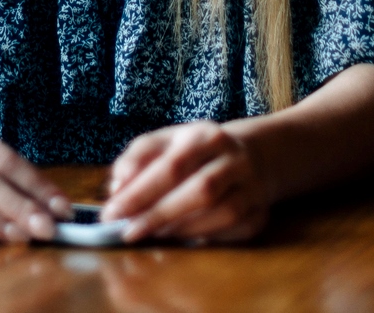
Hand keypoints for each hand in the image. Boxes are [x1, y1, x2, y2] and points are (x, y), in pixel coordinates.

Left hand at [100, 121, 270, 242]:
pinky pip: (233, 231)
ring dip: (181, 230)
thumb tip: (117, 188)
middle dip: (159, 215)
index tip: (113, 211)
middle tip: (128, 231)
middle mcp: (234, 159)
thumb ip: (136, 159)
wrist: (250, 156)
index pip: (172, 166)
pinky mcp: (260, 214)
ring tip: (151, 234)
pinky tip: (180, 238)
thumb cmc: (195, 151)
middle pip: (200, 191)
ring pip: (221, 213)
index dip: (141, 192)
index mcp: (205, 135)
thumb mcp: (164, 142)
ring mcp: (252, 187)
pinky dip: (204, 237)